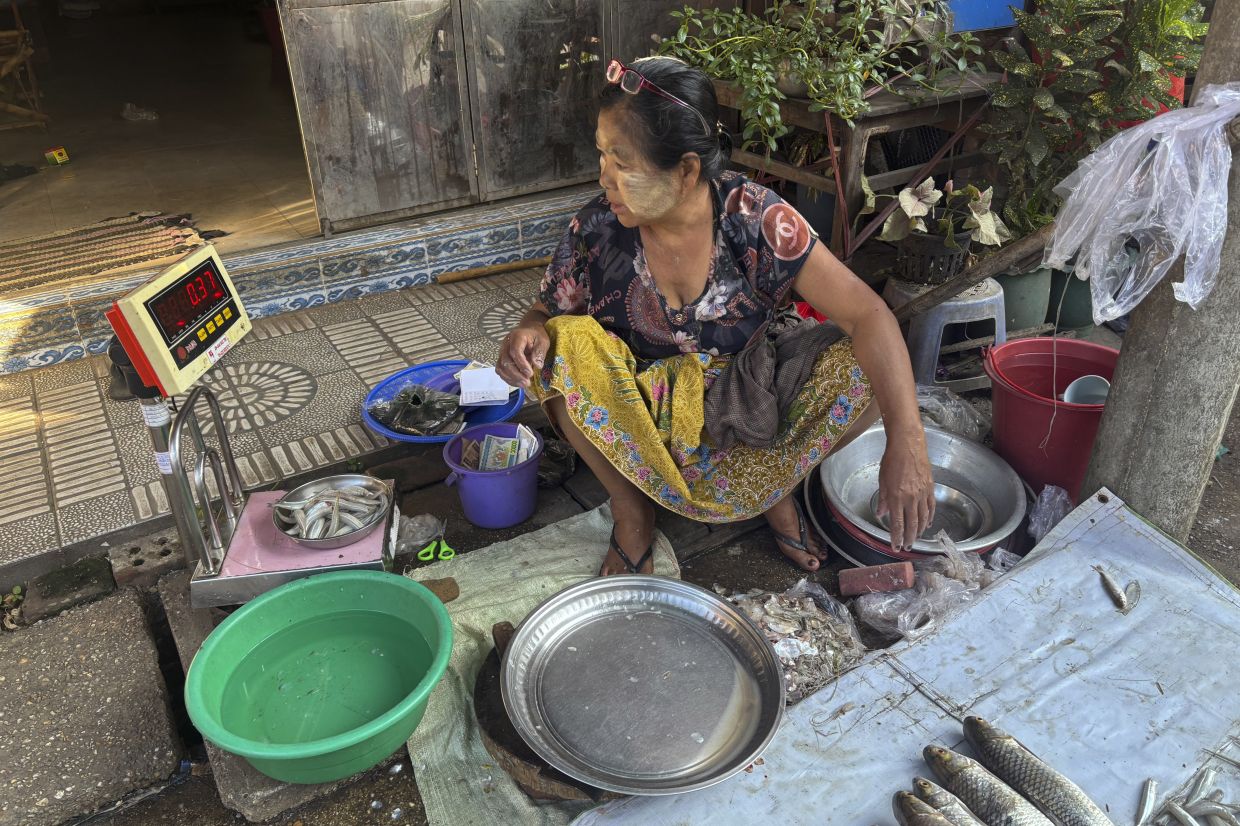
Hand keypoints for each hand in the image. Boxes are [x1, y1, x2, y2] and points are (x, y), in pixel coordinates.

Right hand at [496, 323, 549, 387]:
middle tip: (527, 383)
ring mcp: (502, 352)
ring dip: (511, 378)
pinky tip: (518, 383)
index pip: (515, 351)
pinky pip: (500, 370)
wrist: (528, 330)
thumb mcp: (543, 341)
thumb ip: (540, 352)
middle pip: (505, 361)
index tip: (530, 374)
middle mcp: (506, 344)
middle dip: (516, 375)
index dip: (521, 364)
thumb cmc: (536, 335)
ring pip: (500, 367)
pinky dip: (508, 379)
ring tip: (523, 385)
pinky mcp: (501, 359)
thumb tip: (537, 366)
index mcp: (517, 337)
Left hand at [875, 428, 934, 551]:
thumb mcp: (882, 480)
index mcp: (896, 497)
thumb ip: (882, 499)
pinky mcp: (930, 488)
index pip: (897, 524)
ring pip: (923, 518)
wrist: (908, 445)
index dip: (896, 538)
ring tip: (916, 538)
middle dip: (909, 539)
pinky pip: (931, 507)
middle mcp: (910, 498)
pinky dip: (930, 517)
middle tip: (907, 547)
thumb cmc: (892, 460)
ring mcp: (922, 494)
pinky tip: (927, 524)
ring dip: (919, 531)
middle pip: (912, 525)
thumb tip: (881, 514)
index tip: (896, 547)